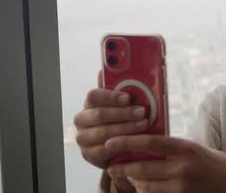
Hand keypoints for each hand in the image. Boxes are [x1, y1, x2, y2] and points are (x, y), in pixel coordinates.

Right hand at [73, 71, 149, 188]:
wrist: (118, 147)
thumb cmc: (122, 120)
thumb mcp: (124, 104)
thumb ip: (122, 89)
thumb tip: (115, 70)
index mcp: (89, 104)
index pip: (93, 96)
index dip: (111, 96)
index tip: (128, 97)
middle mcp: (82, 120)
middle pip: (99, 114)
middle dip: (123, 113)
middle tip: (142, 111)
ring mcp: (83, 139)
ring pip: (103, 133)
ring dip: (125, 129)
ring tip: (143, 124)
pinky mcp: (89, 155)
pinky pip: (104, 150)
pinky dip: (121, 145)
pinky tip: (135, 141)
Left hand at [104, 135, 225, 192]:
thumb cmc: (217, 165)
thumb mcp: (196, 149)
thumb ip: (173, 149)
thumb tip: (144, 147)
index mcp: (186, 148)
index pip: (150, 142)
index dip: (127, 142)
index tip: (111, 143)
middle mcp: (183, 168)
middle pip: (142, 168)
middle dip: (124, 167)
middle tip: (113, 166)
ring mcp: (182, 187)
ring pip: (146, 186)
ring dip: (135, 182)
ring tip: (131, 177)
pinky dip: (148, 192)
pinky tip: (146, 187)